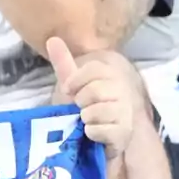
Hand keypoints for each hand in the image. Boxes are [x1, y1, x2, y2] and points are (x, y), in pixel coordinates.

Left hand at [48, 37, 146, 158]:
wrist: (96, 140)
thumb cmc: (84, 110)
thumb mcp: (73, 85)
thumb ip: (65, 63)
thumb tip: (52, 39)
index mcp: (112, 75)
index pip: (95, 69)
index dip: (76, 80)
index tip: (70, 90)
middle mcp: (124, 91)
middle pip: (93, 90)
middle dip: (80, 103)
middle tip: (82, 109)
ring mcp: (126, 112)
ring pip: (94, 111)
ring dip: (84, 119)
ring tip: (88, 121)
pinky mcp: (124, 133)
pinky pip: (98, 129)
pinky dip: (90, 133)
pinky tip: (93, 134)